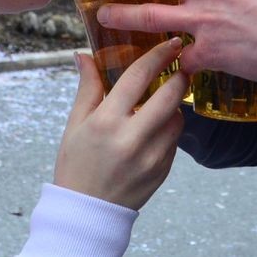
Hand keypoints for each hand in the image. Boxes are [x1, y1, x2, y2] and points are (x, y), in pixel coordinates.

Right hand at [53, 38, 187, 209]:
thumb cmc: (76, 165)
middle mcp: (131, 138)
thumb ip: (87, 88)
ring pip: (177, 118)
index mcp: (106, 122)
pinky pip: (175, 140)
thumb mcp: (75, 124)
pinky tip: (153, 130)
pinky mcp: (163, 171)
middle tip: (181, 67)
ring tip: (160, 104)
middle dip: (180, 77)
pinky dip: (169, 130)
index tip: (172, 43)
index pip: (139, 77)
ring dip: (174, 106)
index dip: (158, 55)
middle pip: (170, 96)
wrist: (86, 213)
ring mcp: (151, 157)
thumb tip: (84, 55)